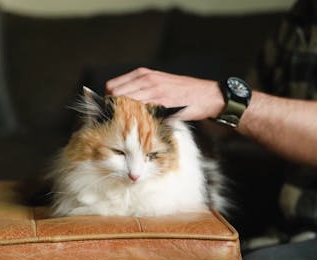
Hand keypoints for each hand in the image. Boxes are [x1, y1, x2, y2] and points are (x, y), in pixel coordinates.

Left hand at [105, 67, 224, 120]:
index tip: (111, 113)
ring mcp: (155, 91)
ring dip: (123, 117)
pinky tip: (140, 128)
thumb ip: (142, 91)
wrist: (208, 95)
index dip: (109, 101)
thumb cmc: (183, 92)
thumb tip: (122, 107)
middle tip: (117, 123)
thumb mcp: (160, 84)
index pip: (112, 86)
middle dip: (113, 110)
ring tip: (127, 127)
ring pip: (126, 103)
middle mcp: (146, 79)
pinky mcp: (163, 104)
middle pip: (115, 94)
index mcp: (143, 74)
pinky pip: (142, 112)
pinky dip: (137, 121)